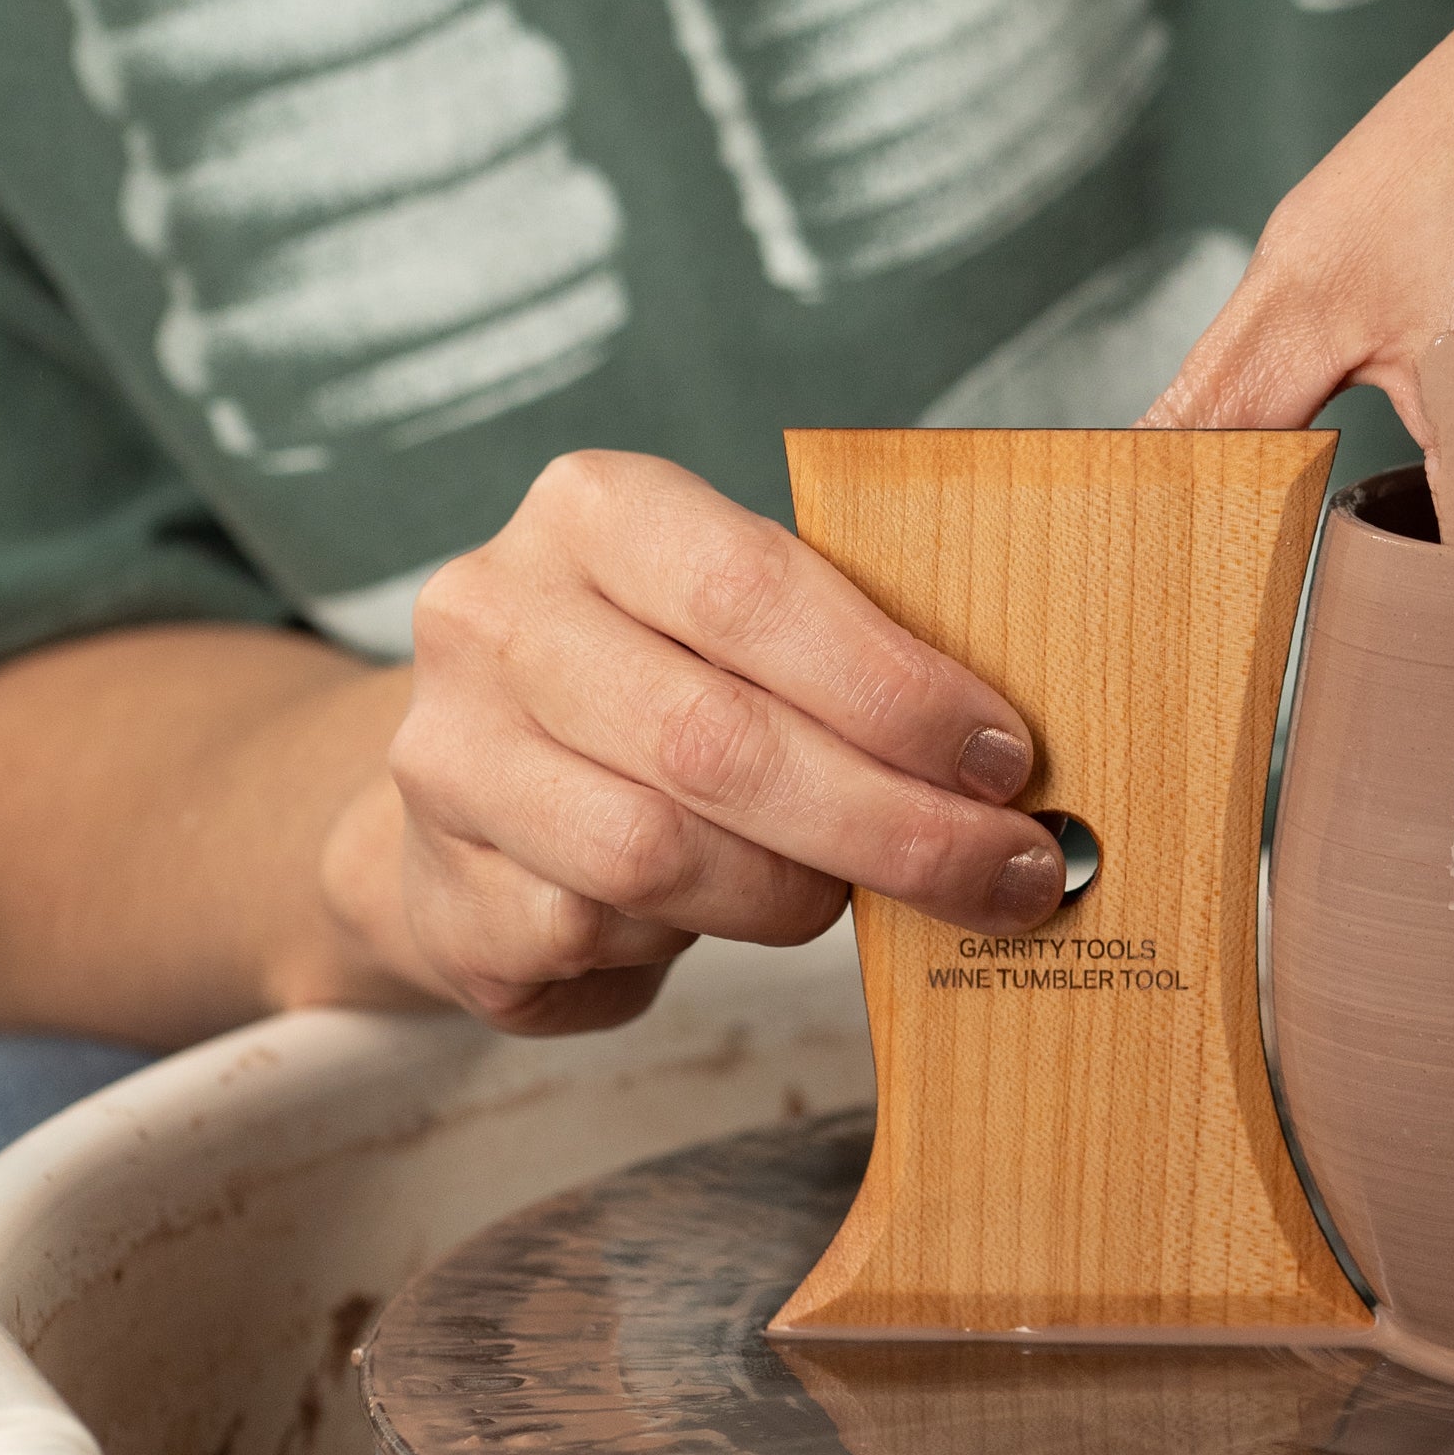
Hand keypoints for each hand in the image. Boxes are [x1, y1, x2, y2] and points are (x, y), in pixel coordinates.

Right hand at [319, 450, 1065, 1034]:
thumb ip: (850, 653)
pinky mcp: (441, 892)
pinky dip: (692, 943)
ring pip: (657, 855)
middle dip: (889, 822)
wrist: (482, 795)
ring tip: (848, 895)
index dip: (894, 687)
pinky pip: (602, 938)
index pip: (751, 589)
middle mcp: (494, 616)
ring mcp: (447, 756)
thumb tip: (1012, 763)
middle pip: (715, 742)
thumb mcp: (744, 628)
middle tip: (1002, 871)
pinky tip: (719, 918)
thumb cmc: (665, 689)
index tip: (1003, 758)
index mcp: (594, 511)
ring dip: (793, 894)